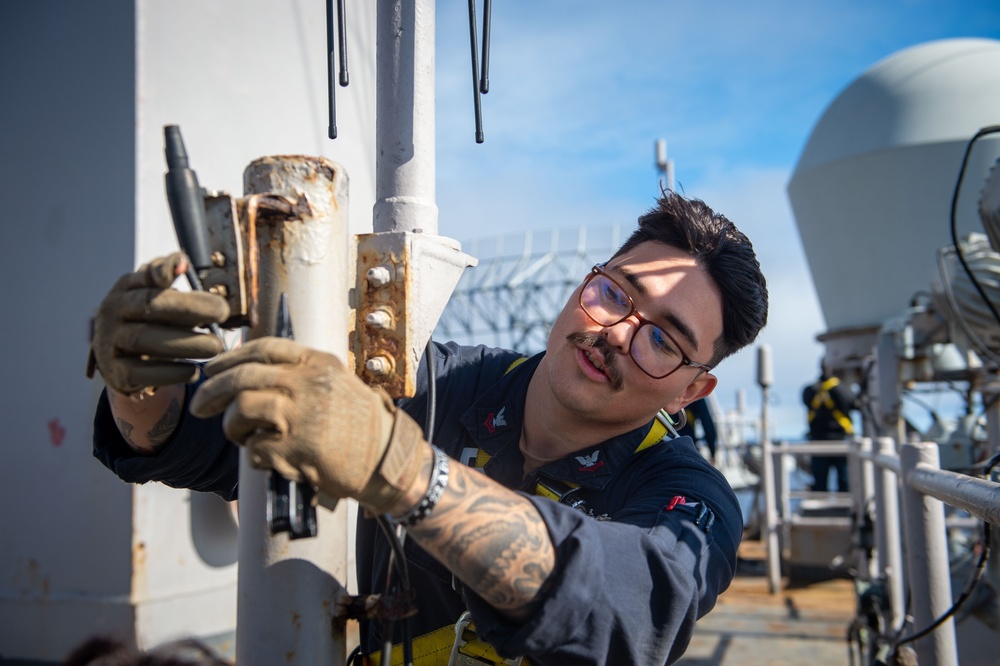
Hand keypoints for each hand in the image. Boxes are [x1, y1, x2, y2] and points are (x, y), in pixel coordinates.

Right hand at [87, 252, 230, 396]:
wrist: (123, 362)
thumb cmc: (153, 321)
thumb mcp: (159, 296)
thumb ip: (171, 277)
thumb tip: (182, 261)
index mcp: (127, 288)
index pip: (146, 276)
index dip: (163, 270)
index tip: (186, 270)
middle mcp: (113, 311)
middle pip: (149, 305)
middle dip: (188, 308)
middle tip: (222, 313)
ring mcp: (109, 341)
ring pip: (144, 338)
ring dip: (185, 343)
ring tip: (216, 346)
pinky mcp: (115, 372)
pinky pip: (141, 372)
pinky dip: (170, 372)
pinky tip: (193, 371)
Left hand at [188, 337, 426, 513]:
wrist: (388, 460)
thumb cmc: (363, 426)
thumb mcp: (337, 384)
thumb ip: (302, 375)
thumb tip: (252, 371)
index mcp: (319, 364)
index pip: (264, 349)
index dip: (231, 358)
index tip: (212, 369)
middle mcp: (310, 384)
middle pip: (244, 377)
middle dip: (212, 392)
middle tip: (200, 406)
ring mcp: (303, 416)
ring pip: (243, 408)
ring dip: (232, 426)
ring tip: (239, 436)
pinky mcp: (299, 449)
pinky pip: (255, 448)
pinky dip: (253, 455)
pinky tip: (265, 458)